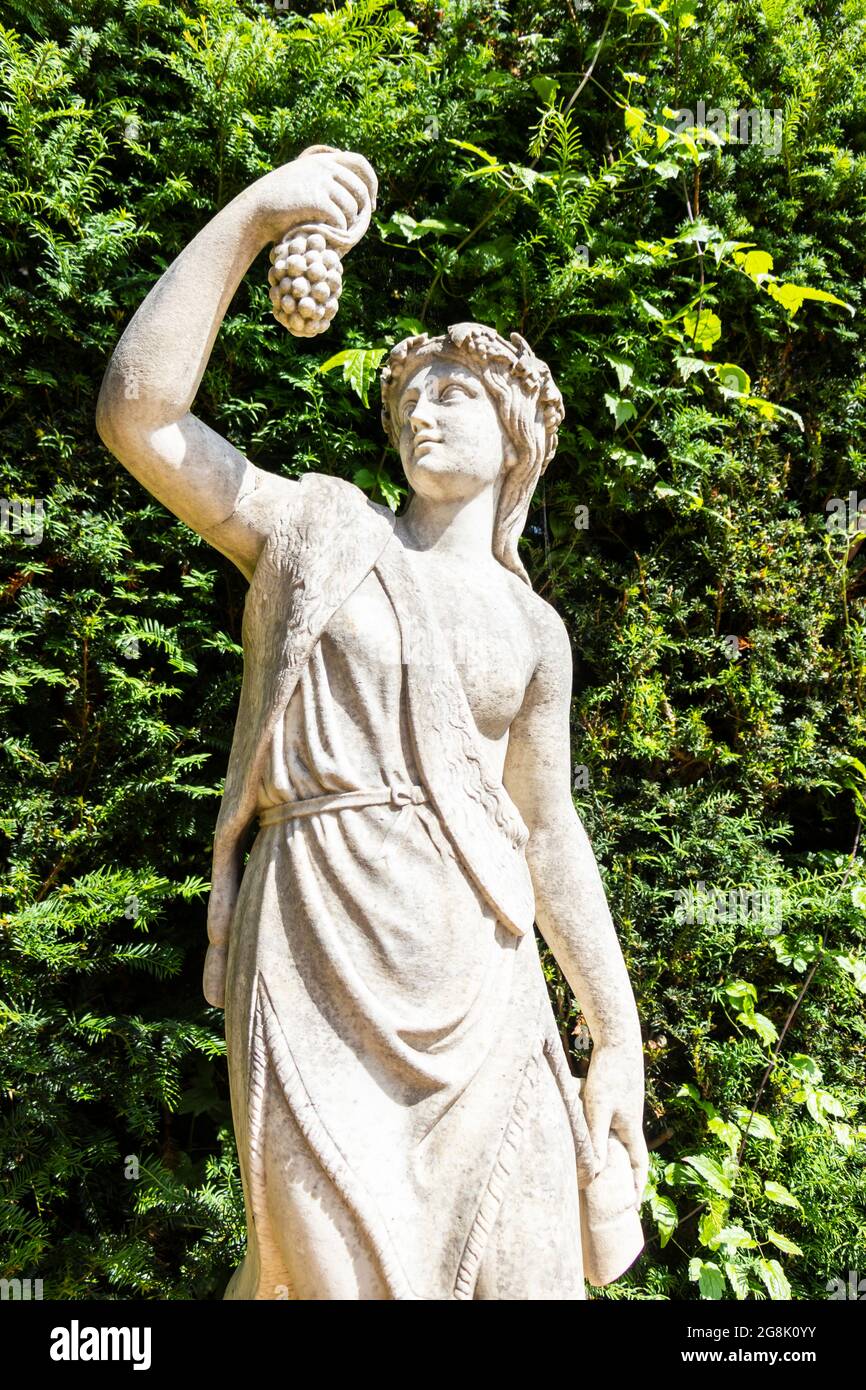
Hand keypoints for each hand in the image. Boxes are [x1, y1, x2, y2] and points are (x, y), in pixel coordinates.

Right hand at [250, 145, 377, 248]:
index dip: (371, 182)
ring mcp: (320, 181)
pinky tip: (329, 236)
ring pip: (352, 207)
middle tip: (360, 226)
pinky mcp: (316, 199)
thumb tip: (349, 188)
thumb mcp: (300, 180)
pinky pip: (341, 219)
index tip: (372, 202)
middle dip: (364, 210)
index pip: (359, 162)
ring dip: (348, 224)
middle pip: (360, 188)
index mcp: (322, 158)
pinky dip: (338, 232)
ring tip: (337, 233)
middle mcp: (324, 165)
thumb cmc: (278, 202)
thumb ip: (322, 178)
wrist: (256, 210)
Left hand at [582, 1041, 648, 1206]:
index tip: (632, 1207)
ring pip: (619, 1137)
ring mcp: (624, 1107)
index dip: (637, 1187)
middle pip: (630, 1154)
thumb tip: (595, 1173)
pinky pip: (610, 1122)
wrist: (617, 1039)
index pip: (639, 1166)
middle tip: (614, 1192)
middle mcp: (631, 1120)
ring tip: (599, 1167)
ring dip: (612, 1153)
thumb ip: (597, 1140)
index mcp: (631, 1128)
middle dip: (624, 1174)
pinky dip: (603, 1134)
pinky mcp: (615, 1095)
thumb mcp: (598, 1109)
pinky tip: (587, 1131)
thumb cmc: (609, 1074)